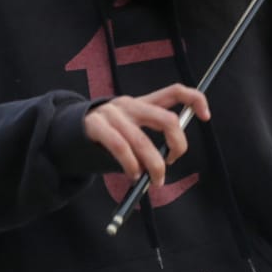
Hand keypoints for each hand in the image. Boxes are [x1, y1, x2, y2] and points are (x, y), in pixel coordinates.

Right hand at [83, 83, 209, 185]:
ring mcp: (113, 114)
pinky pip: (121, 148)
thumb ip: (150, 139)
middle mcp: (130, 104)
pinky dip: (131, 165)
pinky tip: (133, 175)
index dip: (195, 100)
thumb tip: (170, 158)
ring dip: (154, 166)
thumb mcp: (131, 131)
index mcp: (142, 102)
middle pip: (167, 119)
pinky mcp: (97, 126)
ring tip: (154, 180)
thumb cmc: (105, 137)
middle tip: (172, 162)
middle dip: (177, 145)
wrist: (65, 132)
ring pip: (144, 141)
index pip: (175, 91)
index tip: (206, 116)